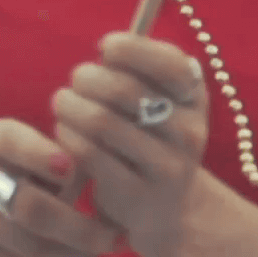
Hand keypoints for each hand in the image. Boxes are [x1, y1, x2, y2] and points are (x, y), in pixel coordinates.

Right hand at [0, 118, 119, 256]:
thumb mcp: (12, 146)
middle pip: (31, 208)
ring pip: (31, 245)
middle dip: (82, 229)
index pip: (14, 144)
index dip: (40, 156)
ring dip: (75, 255)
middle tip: (118, 238)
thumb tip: (110, 174)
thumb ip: (55, 157)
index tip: (71, 169)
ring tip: (103, 253)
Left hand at [51, 33, 209, 256]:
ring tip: (62, 103)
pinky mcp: (138, 195)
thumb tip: (108, 48)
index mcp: (195, 99)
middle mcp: (189, 132)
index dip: (129, 48)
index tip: (105, 48)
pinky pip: (89, 153)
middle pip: (123, 89)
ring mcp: (167, 167)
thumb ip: (138, 71)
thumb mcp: (156, 102)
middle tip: (75, 81)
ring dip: (70, 105)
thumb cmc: (148, 138)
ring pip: (101, 121)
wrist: (165, 208)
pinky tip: (65, 130)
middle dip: (86, 77)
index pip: (169, 62)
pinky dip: (68, 135)